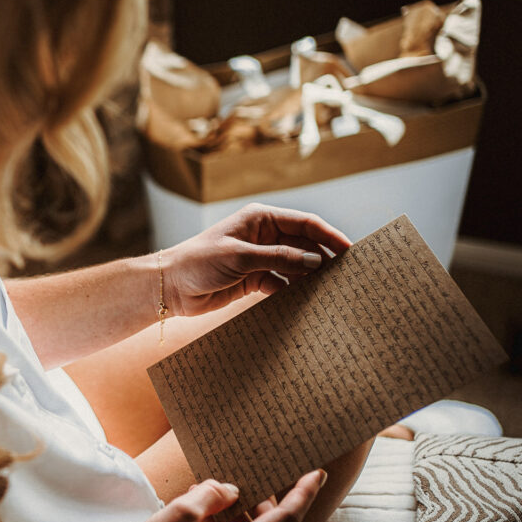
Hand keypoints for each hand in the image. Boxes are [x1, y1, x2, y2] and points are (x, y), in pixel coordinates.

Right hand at [118, 472, 325, 521]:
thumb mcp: (183, 510)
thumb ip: (215, 493)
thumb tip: (233, 491)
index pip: (286, 519)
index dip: (303, 494)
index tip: (316, 473)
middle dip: (265, 501)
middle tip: (248, 477)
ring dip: (247, 516)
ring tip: (219, 497)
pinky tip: (213, 517)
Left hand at [161, 204, 351, 316]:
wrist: (171, 287)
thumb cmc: (199, 262)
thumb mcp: (241, 257)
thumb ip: (279, 258)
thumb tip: (315, 262)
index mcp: (260, 218)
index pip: (304, 223)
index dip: (329, 235)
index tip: (349, 251)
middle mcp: (263, 235)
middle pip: (303, 244)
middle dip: (324, 258)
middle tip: (347, 275)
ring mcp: (260, 258)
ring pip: (295, 265)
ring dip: (311, 277)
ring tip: (333, 291)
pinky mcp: (254, 279)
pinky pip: (283, 283)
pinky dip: (294, 291)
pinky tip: (308, 303)